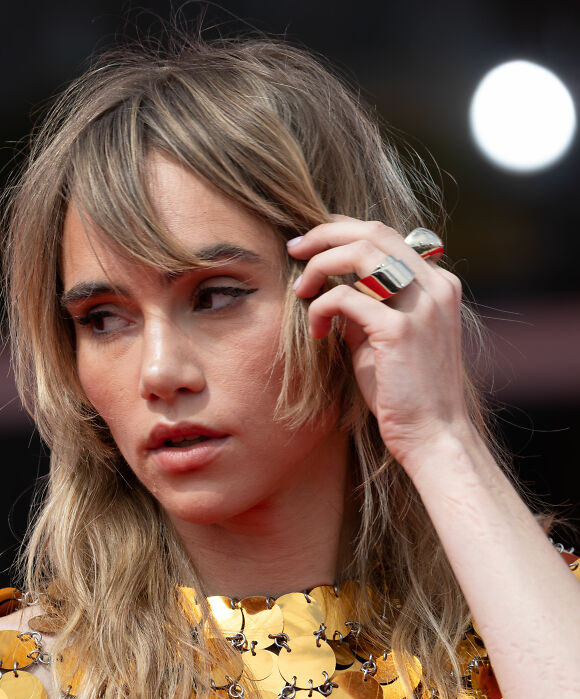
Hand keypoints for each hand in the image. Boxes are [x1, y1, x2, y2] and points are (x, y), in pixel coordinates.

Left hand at [287, 218, 471, 473]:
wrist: (434, 435)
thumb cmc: (406, 394)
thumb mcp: (385, 340)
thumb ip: (366, 308)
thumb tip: (332, 289)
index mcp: (438, 284)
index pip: (386, 234)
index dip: (343, 229)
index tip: (311, 241)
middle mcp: (435, 286)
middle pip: (372, 233)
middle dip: (324, 236)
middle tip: (294, 250)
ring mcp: (421, 306)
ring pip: (360, 253)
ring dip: (321, 264)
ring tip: (301, 290)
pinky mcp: (399, 330)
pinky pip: (345, 298)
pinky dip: (322, 308)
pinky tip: (317, 332)